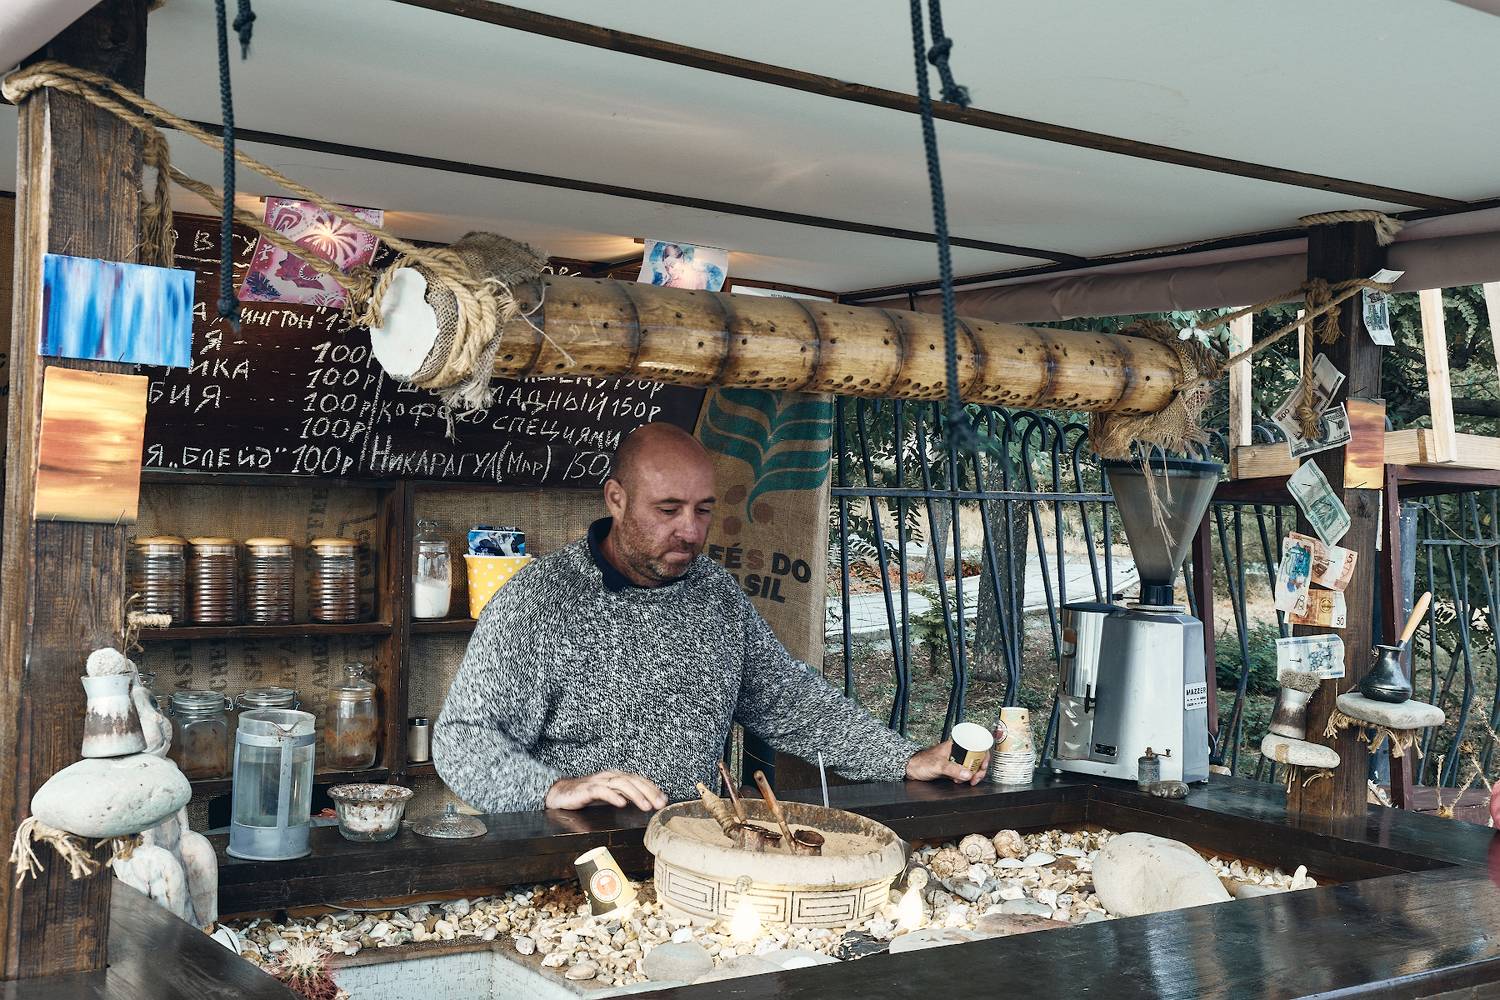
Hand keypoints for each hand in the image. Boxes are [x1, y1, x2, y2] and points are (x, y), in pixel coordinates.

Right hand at [545, 771, 667, 810]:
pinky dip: (613, 796)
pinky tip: (622, 803)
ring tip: (646, 806)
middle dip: (649, 792)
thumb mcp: (610, 795)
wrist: (561, 793)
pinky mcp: (587, 789)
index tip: (664, 799)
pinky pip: (602, 791)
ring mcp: (599, 781)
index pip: (638, 780)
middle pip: (633, 781)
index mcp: (616, 776)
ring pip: (621, 784)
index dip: (652, 788)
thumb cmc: (587, 794)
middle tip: (660, 804)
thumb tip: (647, 801)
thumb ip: (626, 795)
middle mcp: (610, 776)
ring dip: (636, 795)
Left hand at [905, 741, 984, 784]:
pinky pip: (964, 773)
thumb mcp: (939, 766)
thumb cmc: (921, 762)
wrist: (911, 769)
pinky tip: (960, 781)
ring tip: (967, 780)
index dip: (983, 756)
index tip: (983, 766)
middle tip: (976, 777)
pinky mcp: (952, 768)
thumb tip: (968, 774)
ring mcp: (955, 760)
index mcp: (955, 745)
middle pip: (976, 758)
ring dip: (972, 775)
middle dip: (979, 769)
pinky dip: (965, 778)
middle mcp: (957, 751)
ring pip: (971, 767)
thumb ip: (953, 770)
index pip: (975, 747)